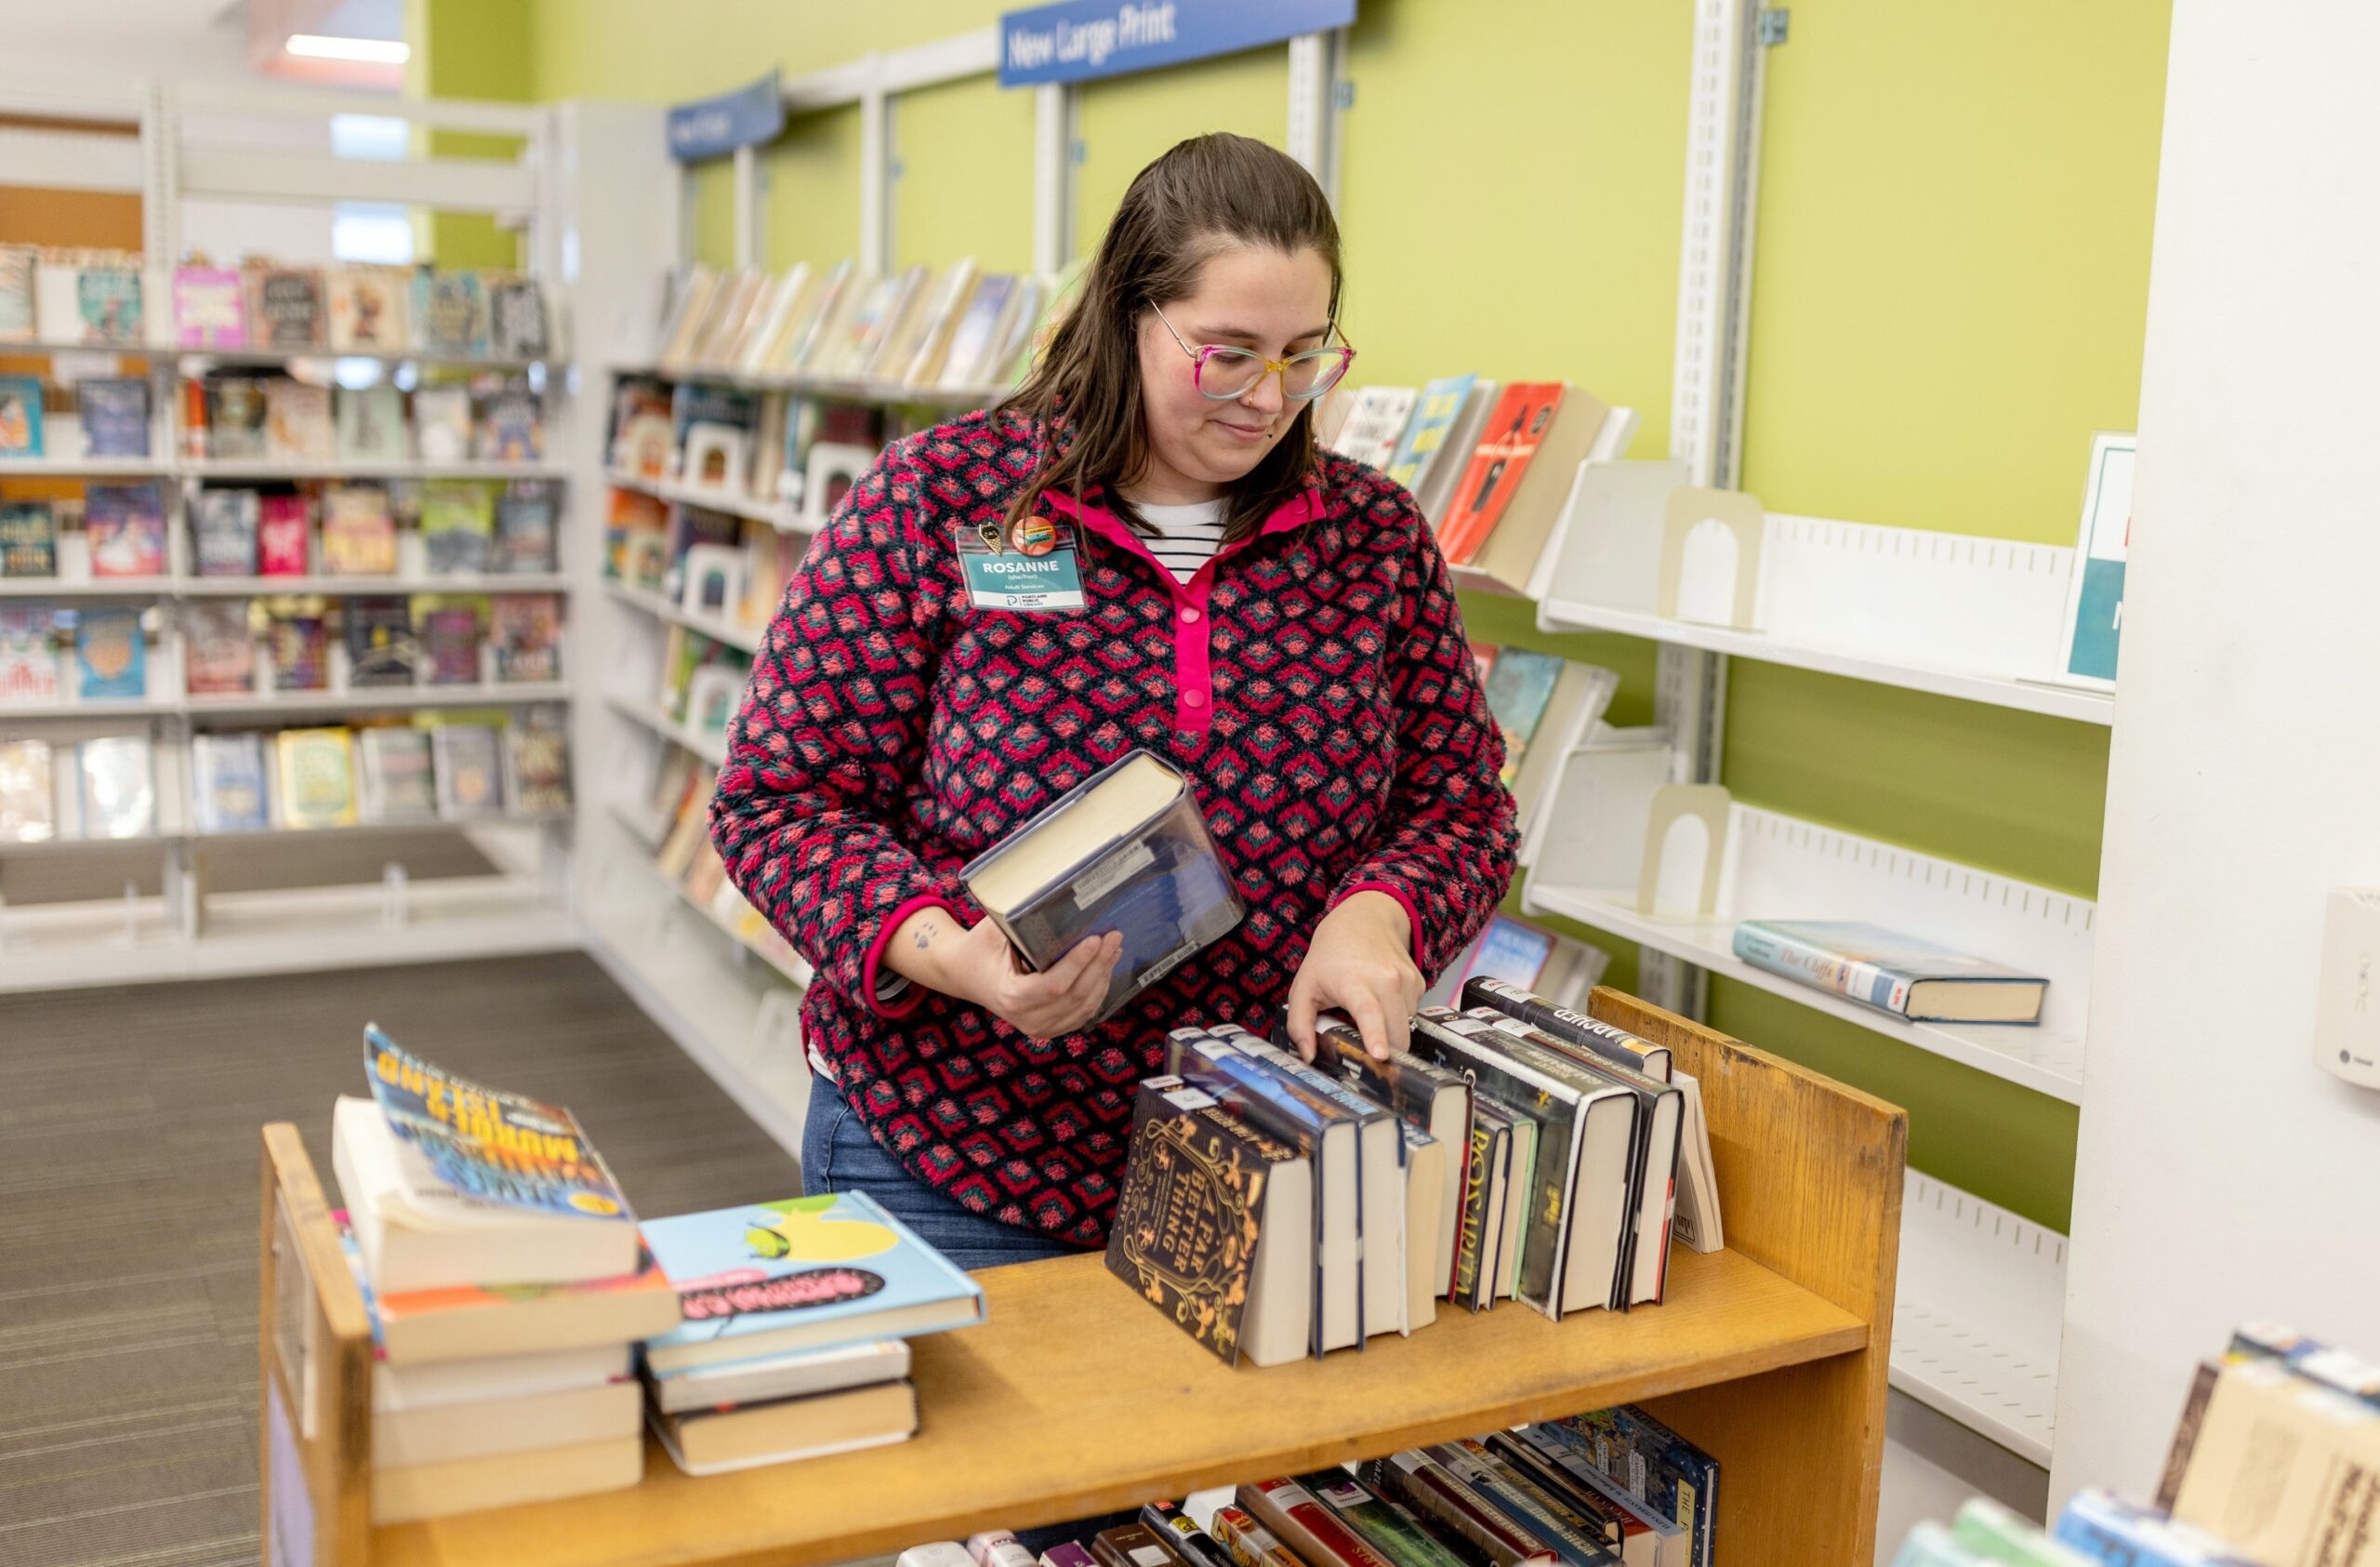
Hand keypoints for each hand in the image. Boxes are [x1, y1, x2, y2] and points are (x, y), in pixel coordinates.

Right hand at [891, 907, 1121, 1041]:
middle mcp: (1026, 1019)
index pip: (1053, 985)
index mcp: (1010, 996)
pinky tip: (1105, 967)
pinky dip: (1098, 990)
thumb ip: (1021, 919)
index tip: (1095, 939)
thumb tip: (1056, 894)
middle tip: (1114, 936)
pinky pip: (1083, 1012)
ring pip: (1085, 1006)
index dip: (1077, 963)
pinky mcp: (1051, 1028)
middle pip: (1075, 996)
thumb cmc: (981, 947)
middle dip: (1099, 964)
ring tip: (1114, 948)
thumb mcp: (994, 930)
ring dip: (1103, 976)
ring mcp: (1040, 1028)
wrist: (967, 974)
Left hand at [1285, 891, 1423, 1061]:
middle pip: (1397, 1033)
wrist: (1364, 919)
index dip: (1376, 1036)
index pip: (1369, 1012)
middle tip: (1369, 1060)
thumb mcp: (1304, 987)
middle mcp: (1386, 980)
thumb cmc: (1329, 957)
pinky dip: (1399, 1018)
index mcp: (1354, 982)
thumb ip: (1299, 1024)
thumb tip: (1308, 1057)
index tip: (1381, 1055)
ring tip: (1370, 1019)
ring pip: (1406, 1028)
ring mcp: (1407, 981)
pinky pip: (1412, 1015)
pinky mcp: (1419, 983)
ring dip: (1391, 1035)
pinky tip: (1382, 1004)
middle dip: (1388, 1054)